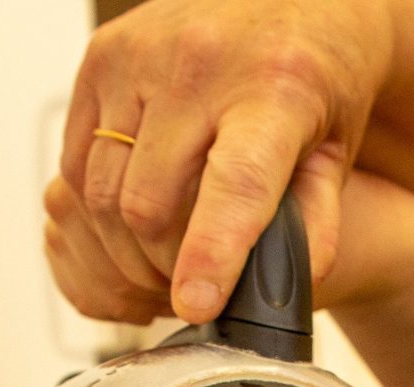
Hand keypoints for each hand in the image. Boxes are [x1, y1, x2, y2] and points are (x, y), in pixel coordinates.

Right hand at [57, 0, 397, 325]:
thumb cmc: (317, 80)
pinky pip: (78, 159)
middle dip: (162, 265)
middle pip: (150, 204)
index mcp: (274, 90)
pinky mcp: (102, 57)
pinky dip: (99, 204)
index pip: (233, 184)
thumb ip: (316, 224)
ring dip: (125, 245)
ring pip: (103, 191)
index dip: (210, 252)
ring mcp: (141, 56)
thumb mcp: (334, 152)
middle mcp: (200, 64)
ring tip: (161, 257)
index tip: (195, 304)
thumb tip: (288, 288)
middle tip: (186, 285)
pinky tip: (133, 213)